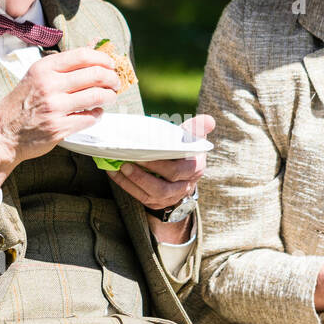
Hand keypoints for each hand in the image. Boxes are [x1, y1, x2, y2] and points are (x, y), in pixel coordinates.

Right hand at [0, 48, 120, 188]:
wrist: (3, 133)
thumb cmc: (22, 103)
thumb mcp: (36, 77)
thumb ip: (62, 66)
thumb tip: (94, 50)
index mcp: (44, 68)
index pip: (82, 55)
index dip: (103, 59)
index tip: (111, 64)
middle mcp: (49, 85)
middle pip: (94, 75)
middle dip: (112, 79)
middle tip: (115, 83)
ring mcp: (54, 108)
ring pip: (96, 97)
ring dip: (109, 96)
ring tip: (110, 97)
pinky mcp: (59, 128)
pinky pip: (89, 118)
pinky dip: (97, 115)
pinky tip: (95, 113)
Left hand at [109, 115, 214, 243]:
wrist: (183, 171)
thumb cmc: (184, 149)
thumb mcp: (193, 138)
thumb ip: (197, 128)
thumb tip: (209, 120)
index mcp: (194, 169)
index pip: (178, 171)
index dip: (161, 165)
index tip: (145, 154)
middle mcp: (184, 187)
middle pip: (163, 188)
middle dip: (143, 177)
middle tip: (126, 164)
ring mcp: (170, 198)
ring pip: (151, 196)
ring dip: (132, 183)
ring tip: (118, 169)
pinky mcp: (157, 203)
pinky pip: (140, 197)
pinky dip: (126, 186)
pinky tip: (114, 173)